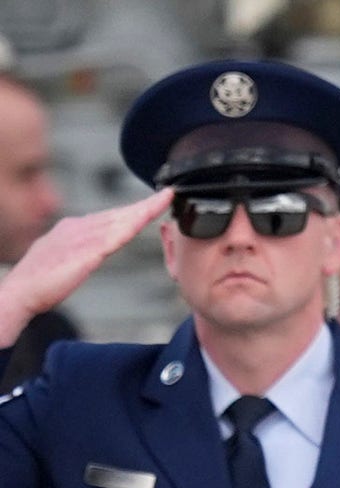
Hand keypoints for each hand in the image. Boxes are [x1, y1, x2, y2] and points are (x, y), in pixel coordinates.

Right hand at [0, 190, 172, 347]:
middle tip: (169, 193)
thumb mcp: (63, 257)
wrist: (20, 292)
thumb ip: (80, 249)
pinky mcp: (86, 253)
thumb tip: (93, 248)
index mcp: (74, 228)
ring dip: (144, 209)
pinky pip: (115, 236)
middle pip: (120, 213)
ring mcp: (83, 238)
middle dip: (145, 203)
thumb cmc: (39, 280)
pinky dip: (132, 225)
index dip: (133, 209)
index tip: (154, 202)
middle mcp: (80, 227)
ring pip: (121, 220)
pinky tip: (146, 219)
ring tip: (165, 199)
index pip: (111, 215)